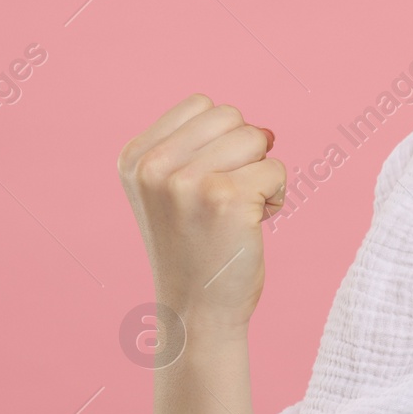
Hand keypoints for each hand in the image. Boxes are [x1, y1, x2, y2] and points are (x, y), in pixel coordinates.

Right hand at [117, 94, 286, 337]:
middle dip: (244, 153)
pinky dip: (277, 196)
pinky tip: (252, 225)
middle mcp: (153, 166)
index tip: (205, 181)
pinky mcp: (226, 198)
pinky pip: (277, 169)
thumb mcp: (173, 189)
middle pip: (232, 116)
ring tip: (238, 211)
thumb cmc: (197, 246)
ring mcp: (187, 181)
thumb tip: (267, 132)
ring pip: (257, 139)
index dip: (220, 139)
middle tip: (224, 199)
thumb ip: (204, 147)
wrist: (197, 309)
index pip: (202, 104)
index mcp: (135, 157)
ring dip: (261, 174)